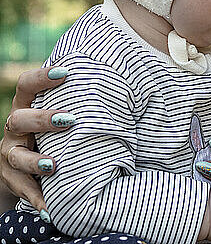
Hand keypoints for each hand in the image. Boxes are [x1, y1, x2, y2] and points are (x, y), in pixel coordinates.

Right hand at [0, 66, 73, 216]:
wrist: (29, 162)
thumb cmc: (58, 129)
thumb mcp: (63, 113)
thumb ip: (81, 100)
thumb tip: (128, 84)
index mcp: (27, 106)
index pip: (27, 86)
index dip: (41, 78)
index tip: (65, 73)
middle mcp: (15, 128)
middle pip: (19, 119)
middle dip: (42, 119)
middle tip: (70, 120)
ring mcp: (10, 153)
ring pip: (15, 156)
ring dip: (35, 162)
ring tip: (55, 166)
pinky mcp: (10, 178)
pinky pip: (21, 189)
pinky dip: (37, 198)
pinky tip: (50, 209)